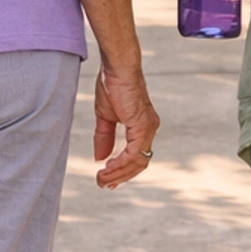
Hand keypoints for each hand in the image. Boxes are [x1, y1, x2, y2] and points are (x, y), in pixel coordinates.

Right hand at [92, 64, 159, 188]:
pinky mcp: (143, 126)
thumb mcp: (105, 115)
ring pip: (137, 162)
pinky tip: (107, 167)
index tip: (107, 179)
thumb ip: (104, 137)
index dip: (123, 170)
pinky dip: (120, 164)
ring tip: (102, 179)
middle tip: (104, 184)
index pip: (136, 156)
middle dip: (121, 177)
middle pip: (139, 163)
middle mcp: (149, 129)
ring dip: (118, 174)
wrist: (117, 67)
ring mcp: (148, 128)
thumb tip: (100, 157)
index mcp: (142, 126)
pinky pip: (133, 154)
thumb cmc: (112, 84)